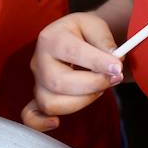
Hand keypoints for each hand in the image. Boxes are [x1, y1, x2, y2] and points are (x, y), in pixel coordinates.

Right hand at [22, 12, 123, 131]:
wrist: (73, 38)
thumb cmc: (83, 33)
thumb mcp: (95, 25)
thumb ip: (104, 40)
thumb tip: (114, 59)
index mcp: (51, 38)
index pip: (72, 52)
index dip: (97, 62)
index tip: (117, 67)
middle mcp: (39, 61)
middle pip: (59, 82)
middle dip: (92, 84)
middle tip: (114, 78)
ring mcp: (37, 81)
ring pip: (50, 102)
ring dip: (81, 101)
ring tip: (99, 89)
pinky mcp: (38, 97)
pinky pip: (30, 115)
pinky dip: (40, 122)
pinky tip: (55, 122)